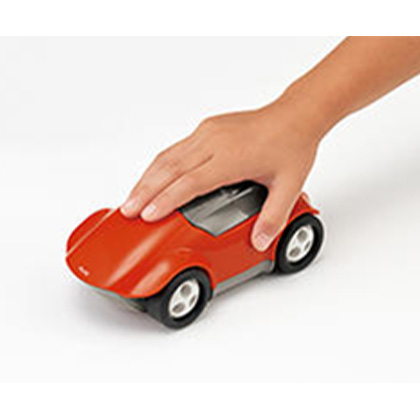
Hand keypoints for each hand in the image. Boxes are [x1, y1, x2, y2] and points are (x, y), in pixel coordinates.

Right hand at [122, 90, 330, 251]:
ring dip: (146, 178)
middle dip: (145, 191)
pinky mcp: (206, 129)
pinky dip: (159, 166)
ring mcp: (207, 133)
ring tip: (131, 199)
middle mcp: (214, 142)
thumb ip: (273, 217)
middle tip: (127, 211)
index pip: (191, 182)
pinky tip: (151, 178)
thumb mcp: (289, 186)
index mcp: (232, 157)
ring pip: (167, 156)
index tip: (148, 214)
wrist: (295, 114)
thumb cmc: (291, 145)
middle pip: (169, 168)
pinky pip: (175, 148)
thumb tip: (258, 242)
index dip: (167, 199)